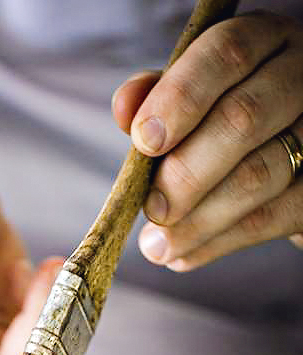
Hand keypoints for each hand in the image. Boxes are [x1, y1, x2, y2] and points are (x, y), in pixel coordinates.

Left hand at [112, 11, 302, 270]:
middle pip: (243, 118)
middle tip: (152, 210)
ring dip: (197, 221)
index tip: (144, 142)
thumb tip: (125, 108)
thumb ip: (158, 98)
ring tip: (156, 247)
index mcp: (263, 42)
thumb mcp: (193, 99)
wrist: (286, 162)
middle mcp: (299, 77)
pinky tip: (182, 256)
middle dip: (186, 172)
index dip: (180, 97)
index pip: (226, 53)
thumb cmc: (221, 123)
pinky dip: (218, 244)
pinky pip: (271, 219)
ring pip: (258, 176)